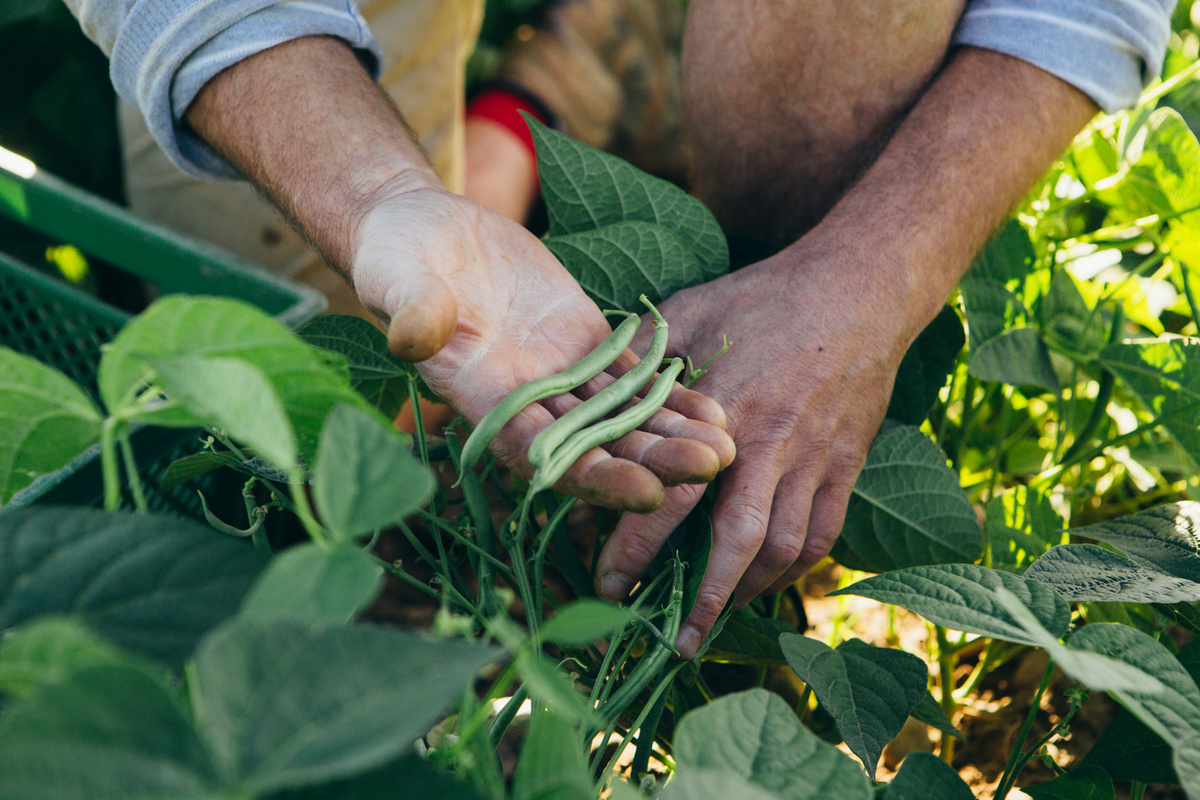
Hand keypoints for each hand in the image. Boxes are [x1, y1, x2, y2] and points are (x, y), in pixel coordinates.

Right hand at [350, 182, 735, 510]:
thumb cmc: (396, 256)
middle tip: (712, 469)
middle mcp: (524, 401)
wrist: (423, 231)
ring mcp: (558, 375)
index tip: (647, 493)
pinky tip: (714, 408)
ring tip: (728, 446)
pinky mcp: (582, 343)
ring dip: (671, 436)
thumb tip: (413, 337)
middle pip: (595, 445)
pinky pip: (630, 376)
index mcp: (479, 399)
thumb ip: (410, 309)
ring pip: (621, 417)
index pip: (540, 453)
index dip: (593, 477)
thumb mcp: (396, 276)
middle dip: (652, 461)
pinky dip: (668, 394)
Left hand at [593, 237, 912, 653]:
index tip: (607, 583)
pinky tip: (764, 584)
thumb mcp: (689, 311)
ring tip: (711, 620)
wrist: (855, 287)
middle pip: (734, 542)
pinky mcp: (845, 465)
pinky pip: (822, 536)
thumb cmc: (760, 297)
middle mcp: (768, 446)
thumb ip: (638, 357)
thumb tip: (586, 387)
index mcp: (720, 411)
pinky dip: (793, 571)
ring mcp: (813, 460)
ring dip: (745, 594)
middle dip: (699, 600)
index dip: (637, 547)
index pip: (671, 496)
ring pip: (782, 550)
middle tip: (670, 640)